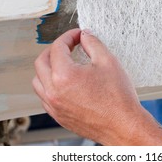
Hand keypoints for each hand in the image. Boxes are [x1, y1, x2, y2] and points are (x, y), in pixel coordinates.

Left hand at [32, 29, 161, 144]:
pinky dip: (50, 85)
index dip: (68, 37)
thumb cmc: (118, 98)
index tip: (78, 35)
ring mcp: (54, 106)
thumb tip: (85, 35)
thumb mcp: (108, 62)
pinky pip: (44, 97)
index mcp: (64, 76)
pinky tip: (65, 83)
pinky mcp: (58, 117)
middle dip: (54, 50)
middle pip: (41, 62)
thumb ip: (93, 43)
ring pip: (38, 81)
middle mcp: (54, 92)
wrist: (124, 126)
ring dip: (48, 68)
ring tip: (64, 63)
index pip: (57, 48)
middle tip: (69, 45)